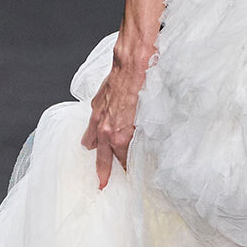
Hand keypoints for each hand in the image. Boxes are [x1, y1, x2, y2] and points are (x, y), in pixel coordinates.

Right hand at [82, 42, 151, 187]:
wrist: (133, 61)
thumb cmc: (147, 86)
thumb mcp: (153, 115)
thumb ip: (148, 133)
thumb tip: (151, 143)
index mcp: (119, 136)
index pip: (122, 160)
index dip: (127, 169)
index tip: (129, 177)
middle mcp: (106, 128)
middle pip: (102, 156)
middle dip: (102, 172)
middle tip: (101, 184)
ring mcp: (99, 115)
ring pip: (92, 138)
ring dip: (95, 148)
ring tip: (93, 154)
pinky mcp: (97, 103)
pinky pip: (92, 122)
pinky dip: (93, 129)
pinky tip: (95, 129)